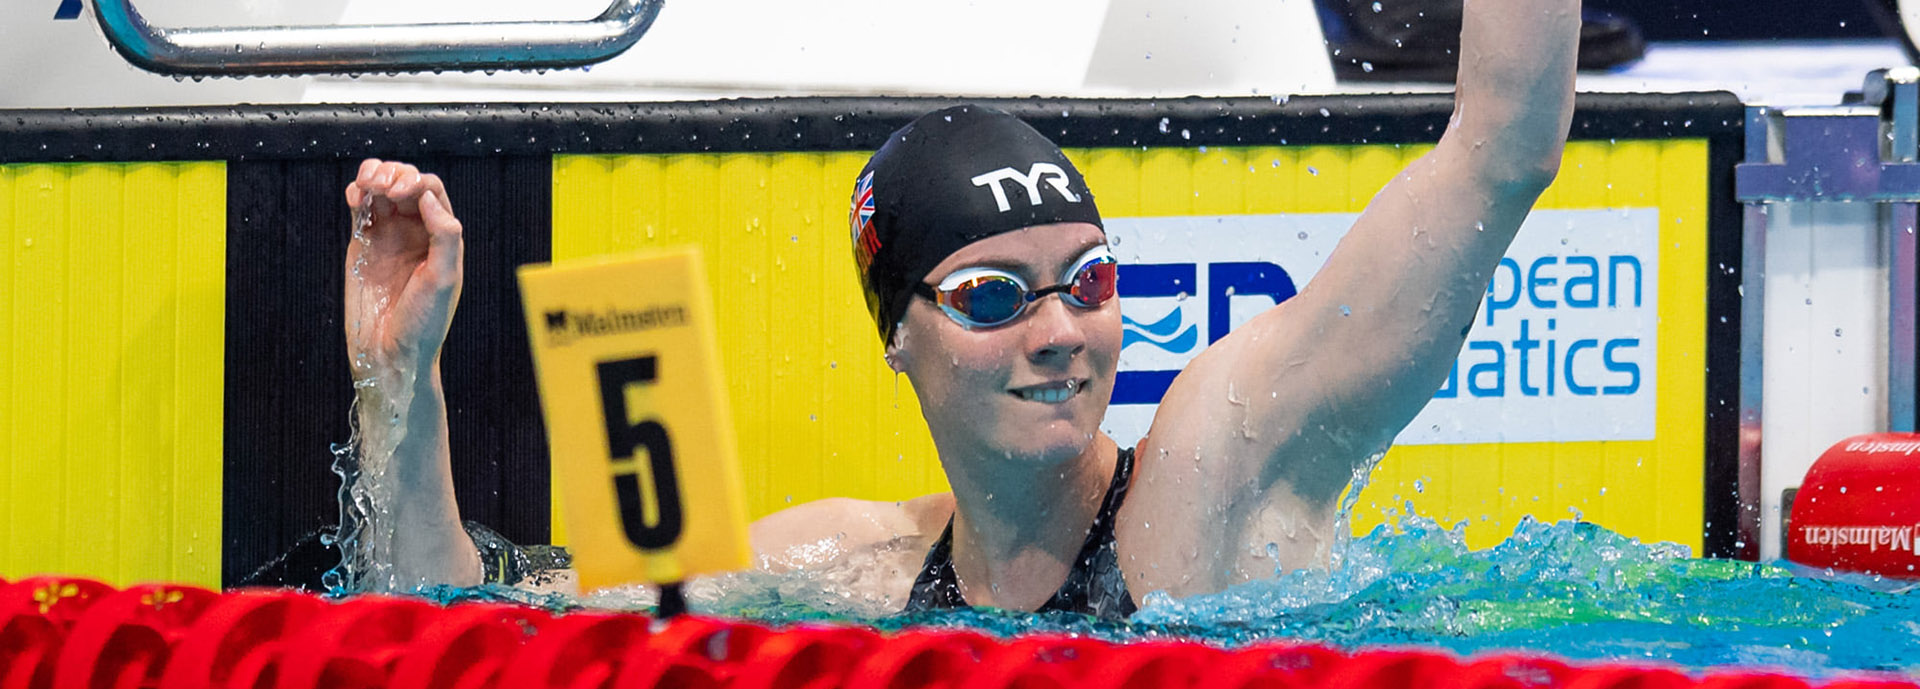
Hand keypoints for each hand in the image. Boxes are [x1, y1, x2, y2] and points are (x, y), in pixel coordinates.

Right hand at [344, 159, 463, 377]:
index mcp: (441, 237)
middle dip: (394, 174)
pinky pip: (361, 210)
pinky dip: (357, 194)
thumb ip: (443, 236)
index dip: (416, 182)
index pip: (431, 191)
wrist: (390, 353)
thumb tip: (428, 198)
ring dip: (373, 176)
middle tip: (382, 187)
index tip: (402, 194)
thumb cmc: (423, 322)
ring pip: (381, 190)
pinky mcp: (362, 246)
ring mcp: (388, 236)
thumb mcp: (444, 279)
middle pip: (406, 183)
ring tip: (366, 184)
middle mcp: (415, 232)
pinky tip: (355, 196)